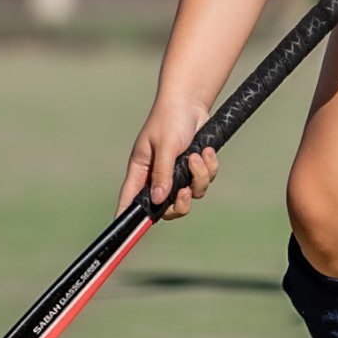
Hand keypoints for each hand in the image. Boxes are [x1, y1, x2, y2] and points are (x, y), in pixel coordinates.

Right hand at [116, 94, 218, 220]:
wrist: (190, 102)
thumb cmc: (169, 120)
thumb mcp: (164, 146)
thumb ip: (163, 173)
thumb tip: (160, 200)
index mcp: (141, 172)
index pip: (130, 201)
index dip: (128, 219)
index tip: (131, 235)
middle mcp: (157, 177)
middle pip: (167, 209)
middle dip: (181, 203)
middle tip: (186, 191)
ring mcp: (176, 174)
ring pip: (191, 195)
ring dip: (198, 177)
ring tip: (197, 155)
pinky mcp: (194, 168)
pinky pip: (204, 180)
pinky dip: (209, 167)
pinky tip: (206, 151)